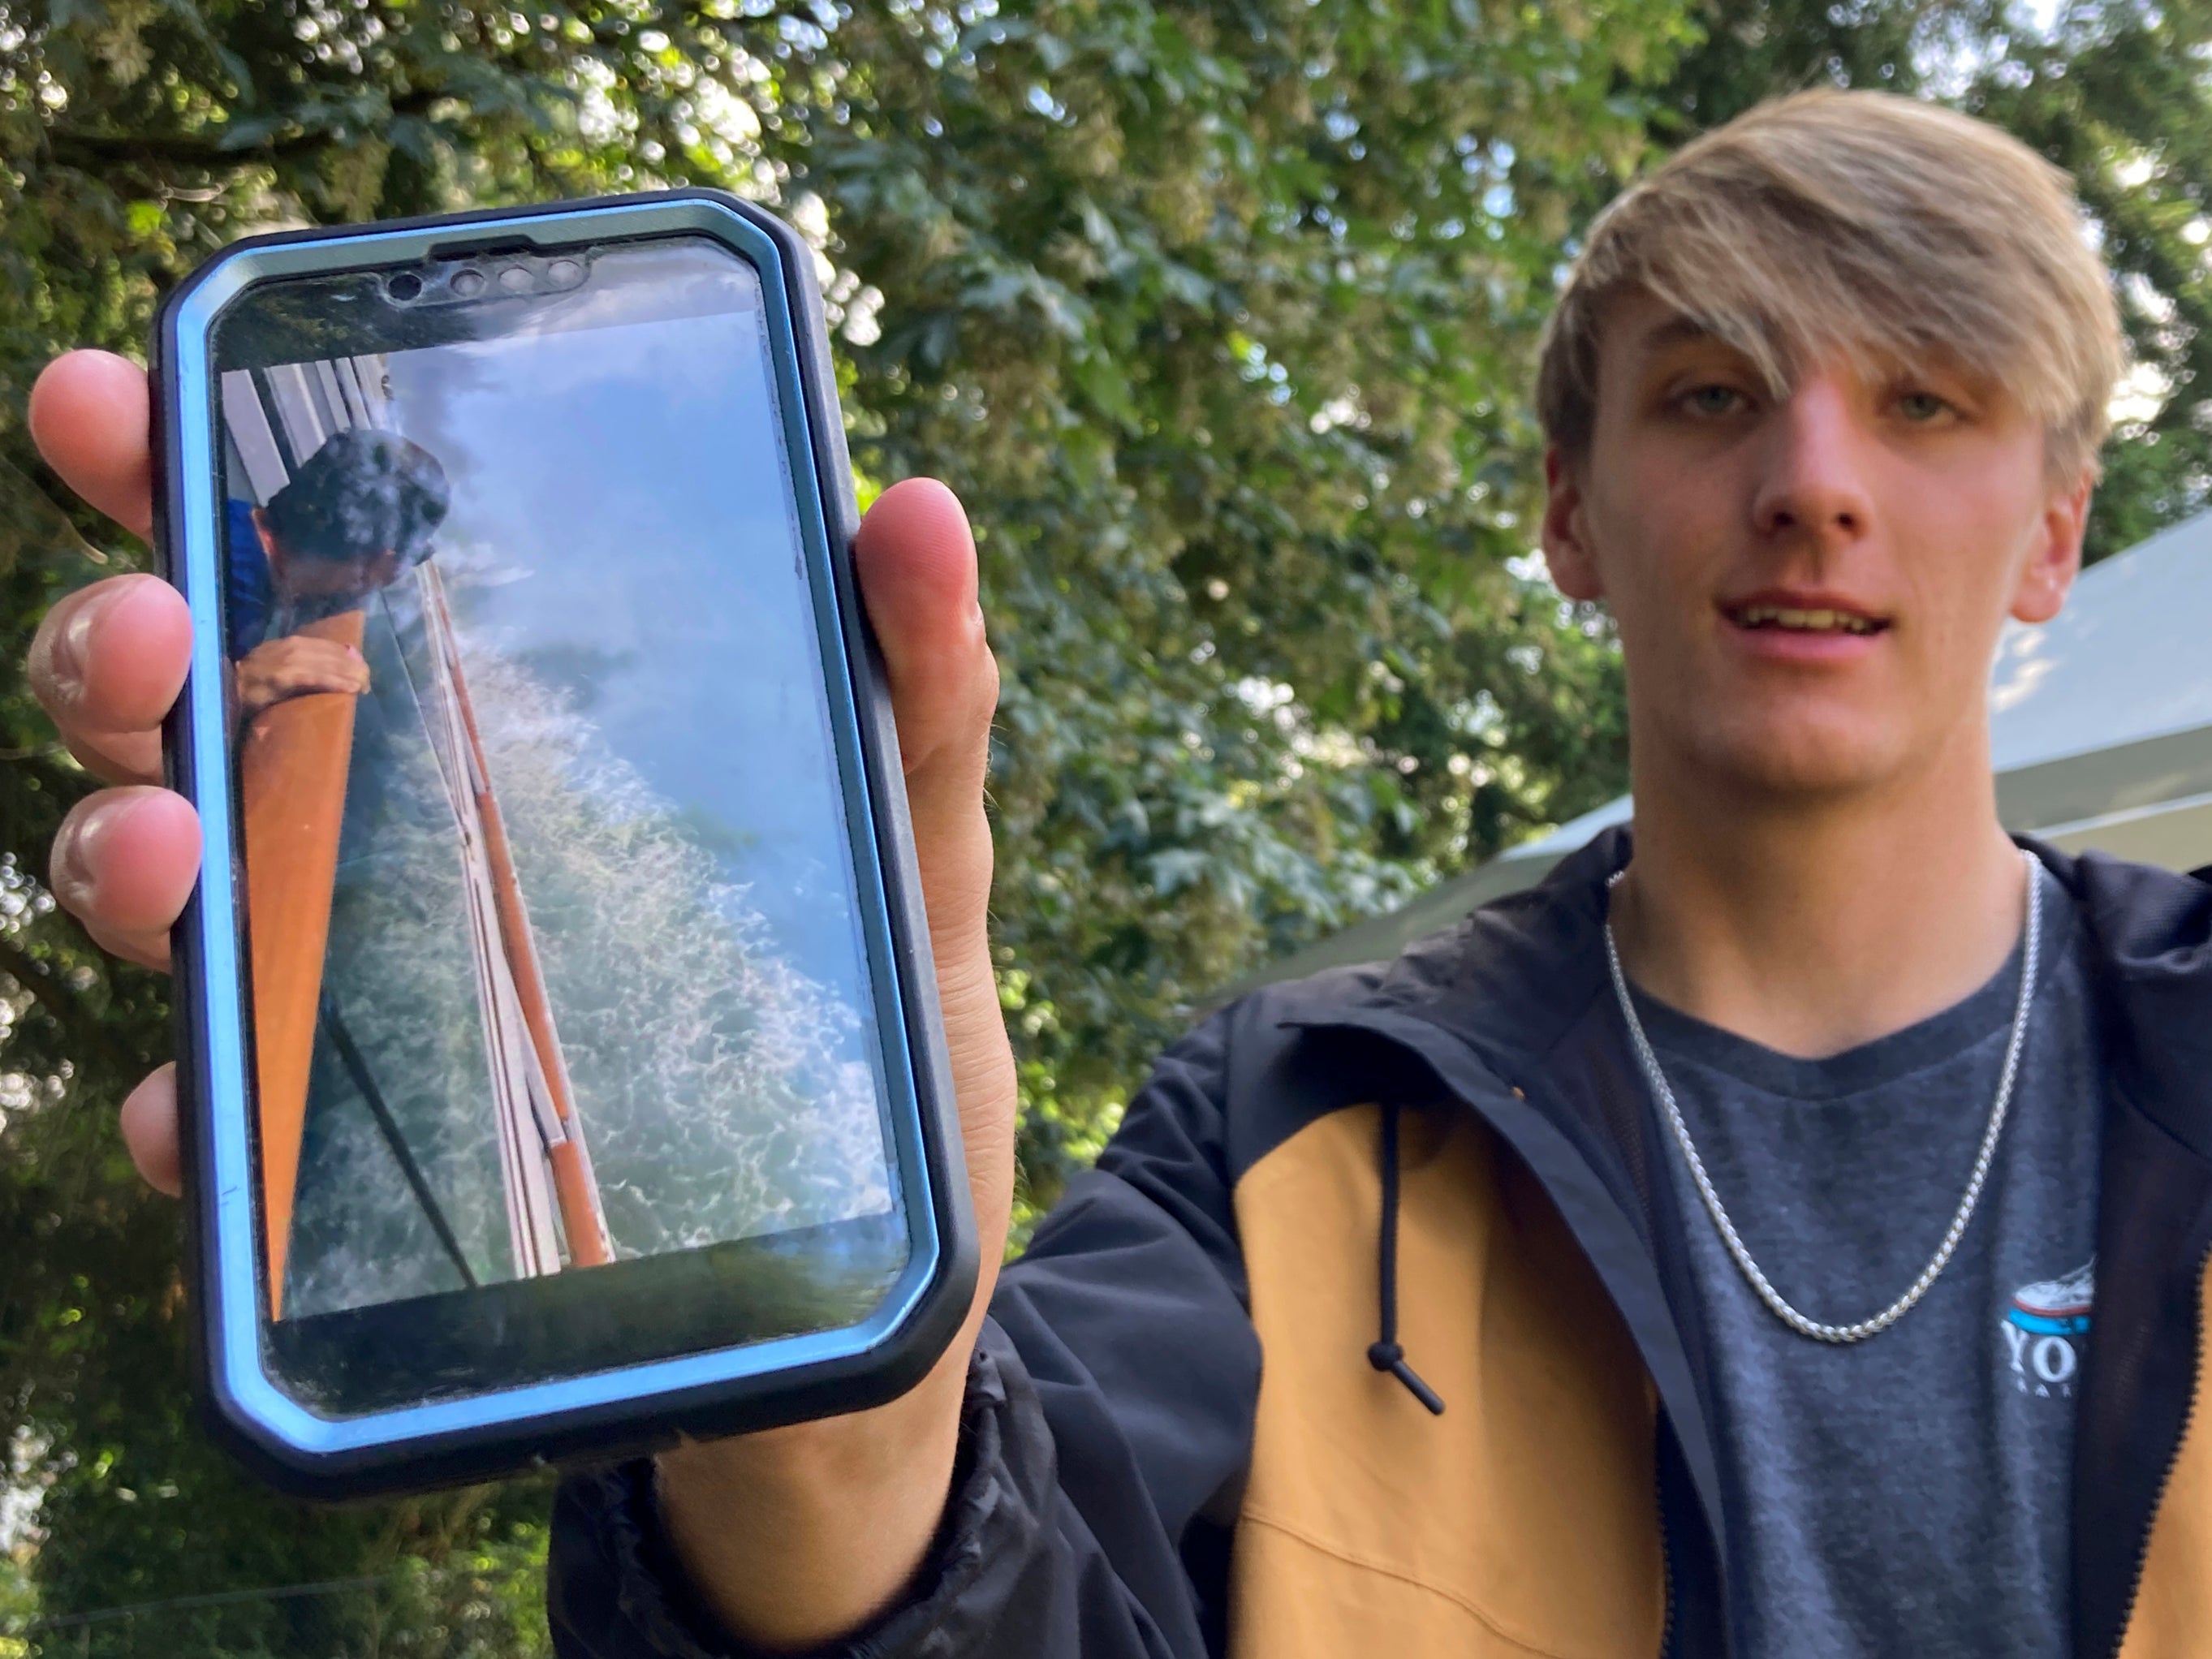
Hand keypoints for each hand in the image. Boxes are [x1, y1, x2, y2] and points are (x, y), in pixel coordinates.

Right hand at [27, 348, 1016, 1644]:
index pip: (331, 591)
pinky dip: (193, 1115)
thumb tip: (916, 504)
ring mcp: (367, 1022)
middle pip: (203, 721)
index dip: (204, 480)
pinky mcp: (352, 1191)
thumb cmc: (874, 1087)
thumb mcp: (918, 885)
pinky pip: (222, 1139)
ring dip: (119, 849)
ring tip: (167, 847)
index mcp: (507, 762)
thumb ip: (917, 709)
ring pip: (179, 905)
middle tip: (149, 619)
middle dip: (124, 641)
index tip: (129, 387)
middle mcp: (402, 869)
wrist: (854, 1346)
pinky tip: (199, 1112)